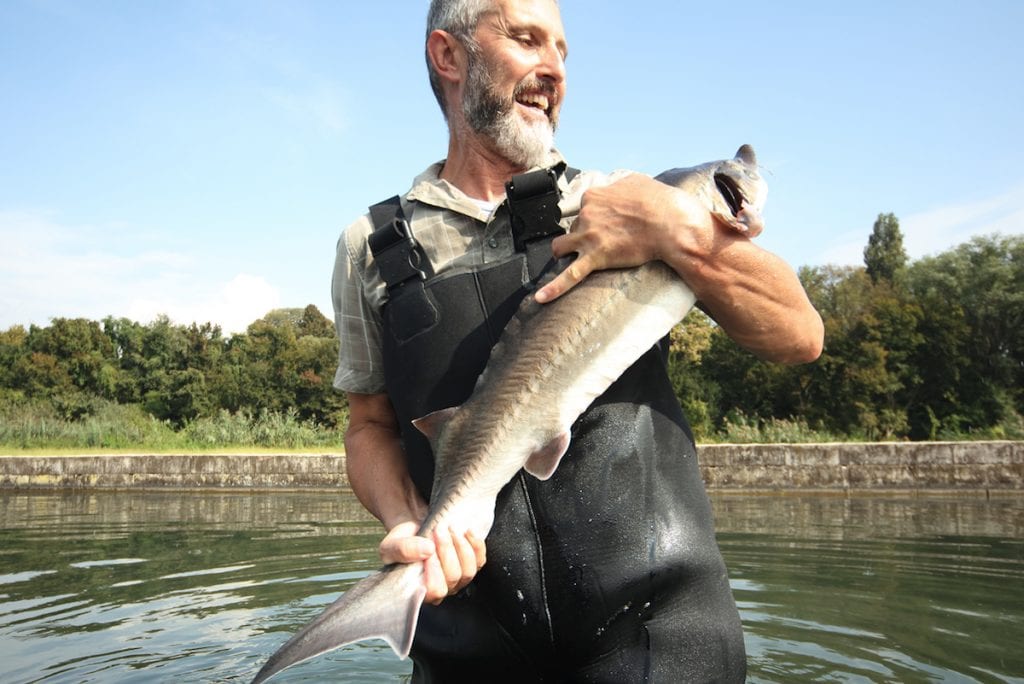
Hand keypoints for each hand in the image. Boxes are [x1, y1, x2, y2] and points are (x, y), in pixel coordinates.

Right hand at [379, 521, 486, 604]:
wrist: (415, 530)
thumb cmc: (402, 542)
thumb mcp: (391, 545)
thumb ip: (402, 550)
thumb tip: (427, 550)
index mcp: (420, 590)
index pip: (435, 590)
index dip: (435, 569)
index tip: (428, 546)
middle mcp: (442, 589)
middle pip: (453, 577)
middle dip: (446, 550)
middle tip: (438, 530)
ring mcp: (458, 579)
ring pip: (469, 571)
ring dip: (460, 546)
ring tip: (449, 528)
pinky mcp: (471, 565)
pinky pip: (480, 561)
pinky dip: (476, 544)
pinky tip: (466, 531)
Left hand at [536, 174, 713, 302]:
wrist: (671, 223)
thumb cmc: (658, 202)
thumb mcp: (635, 181)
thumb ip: (619, 185)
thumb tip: (616, 187)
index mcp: (594, 196)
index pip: (582, 208)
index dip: (592, 218)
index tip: (603, 224)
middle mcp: (586, 214)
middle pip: (573, 228)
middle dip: (584, 236)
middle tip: (605, 242)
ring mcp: (588, 236)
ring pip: (561, 247)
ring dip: (565, 252)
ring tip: (576, 259)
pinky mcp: (596, 257)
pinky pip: (569, 275)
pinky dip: (553, 288)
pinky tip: (540, 298)